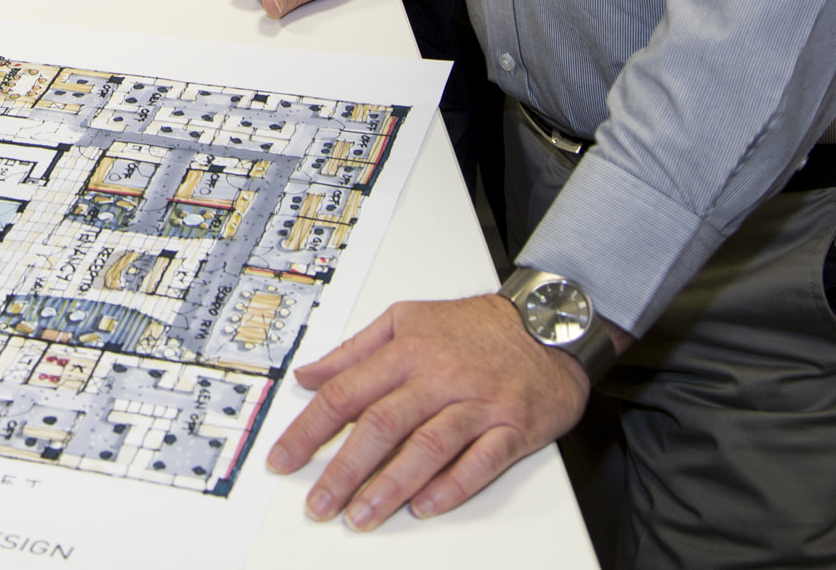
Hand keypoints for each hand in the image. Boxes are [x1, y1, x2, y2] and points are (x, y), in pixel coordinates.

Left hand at [268, 295, 597, 528]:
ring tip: (361, 515)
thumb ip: (355, 350)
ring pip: (427, 447)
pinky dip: (452, 486)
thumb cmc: (476, 326)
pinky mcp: (512, 427)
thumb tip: (309, 375)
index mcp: (408, 350)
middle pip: (382, 426)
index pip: (347, 393)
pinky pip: (480, 461)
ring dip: (391, 486)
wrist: (550, 322)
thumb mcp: (407, 319)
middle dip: (343, 470)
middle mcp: (439, 377)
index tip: (284, 458)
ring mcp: (477, 403)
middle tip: (319, 503)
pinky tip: (425, 506)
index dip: (310, 429)